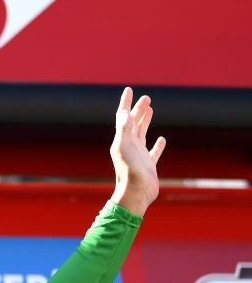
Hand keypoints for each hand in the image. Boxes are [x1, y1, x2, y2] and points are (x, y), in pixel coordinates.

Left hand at [110, 87, 166, 216]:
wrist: (136, 193)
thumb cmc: (129, 171)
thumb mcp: (125, 147)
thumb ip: (124, 129)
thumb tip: (123, 112)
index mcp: (121, 141)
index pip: (122, 117)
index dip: (125, 103)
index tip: (129, 89)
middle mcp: (129, 146)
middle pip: (133, 124)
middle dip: (138, 110)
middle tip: (146, 98)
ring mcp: (139, 155)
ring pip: (142, 134)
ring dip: (145, 121)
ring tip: (150, 110)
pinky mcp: (148, 165)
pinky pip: (154, 152)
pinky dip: (157, 145)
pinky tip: (162, 139)